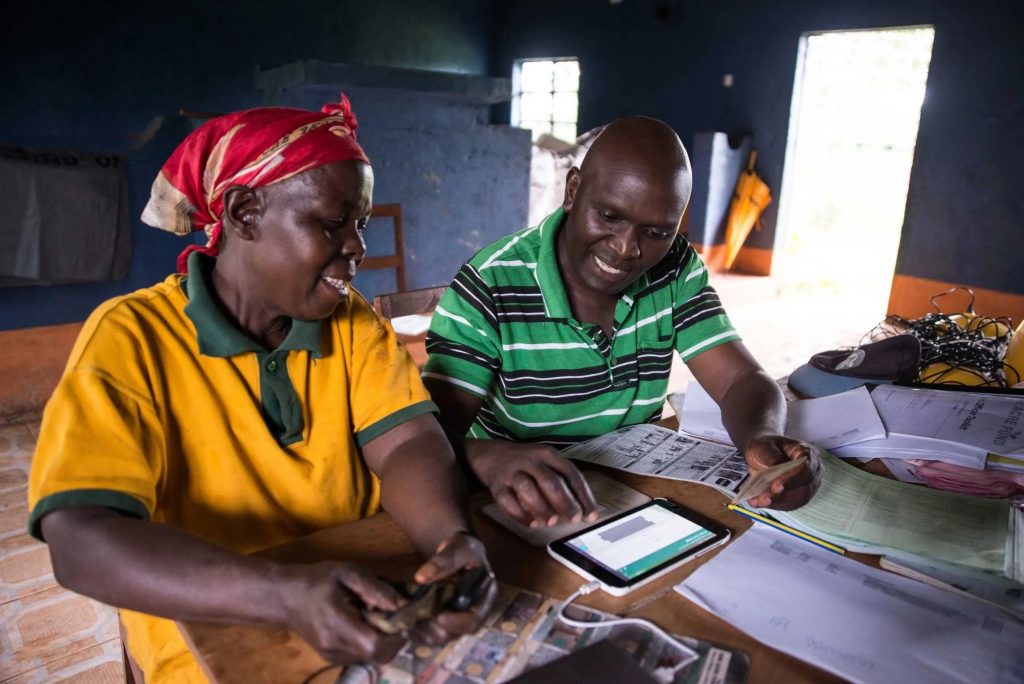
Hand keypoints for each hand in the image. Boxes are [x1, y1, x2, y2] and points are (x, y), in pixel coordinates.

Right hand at [275, 561, 406, 664]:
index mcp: (337, 622)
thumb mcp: (347, 572)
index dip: (396, 636)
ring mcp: (332, 656)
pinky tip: (363, 624)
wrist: (284, 597)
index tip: (403, 618)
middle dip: (394, 639)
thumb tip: (402, 604)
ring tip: (376, 618)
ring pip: (371, 658)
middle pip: (378, 656)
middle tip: (394, 617)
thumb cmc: (317, 579)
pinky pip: (360, 656)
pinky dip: (369, 642)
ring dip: (382, 641)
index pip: (375, 645)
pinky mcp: (331, 658)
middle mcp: (334, 646)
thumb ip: (375, 588)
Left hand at [408, 532, 497, 645]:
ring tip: (407, 618)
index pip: (474, 620)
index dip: (456, 623)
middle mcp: (473, 613)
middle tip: (416, 618)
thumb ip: (444, 561)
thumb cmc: (462, 548)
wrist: (456, 552)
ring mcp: (457, 619)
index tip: (438, 617)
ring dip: (423, 632)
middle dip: (435, 629)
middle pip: (456, 634)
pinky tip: (404, 619)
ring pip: (440, 637)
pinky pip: (430, 633)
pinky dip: (417, 630)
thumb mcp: (458, 548)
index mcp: (484, 597)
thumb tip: (421, 577)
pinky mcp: (444, 620)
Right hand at [468, 441, 598, 526]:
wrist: (493, 456)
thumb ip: (563, 481)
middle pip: (549, 481)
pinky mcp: (497, 486)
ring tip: (552, 522)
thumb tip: (583, 509)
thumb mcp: (546, 463)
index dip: (582, 495)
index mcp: (547, 454)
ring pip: (527, 489)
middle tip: (574, 519)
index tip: (590, 514)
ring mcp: (511, 472)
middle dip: (564, 502)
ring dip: (542, 507)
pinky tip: (532, 523)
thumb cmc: (528, 464)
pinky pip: (507, 501)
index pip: (570, 473)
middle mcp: (530, 461)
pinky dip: (520, 514)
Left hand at [743, 436, 820, 510]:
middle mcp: (812, 472)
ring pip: (798, 500)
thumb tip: (777, 468)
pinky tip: (759, 502)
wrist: (761, 453)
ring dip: (778, 502)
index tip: (776, 485)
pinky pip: (789, 505)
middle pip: (805, 489)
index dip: (792, 479)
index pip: (806, 470)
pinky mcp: (798, 497)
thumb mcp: (764, 446)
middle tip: (766, 497)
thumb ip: (772, 457)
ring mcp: (807, 486)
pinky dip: (774, 505)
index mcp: (807, 454)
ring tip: (760, 501)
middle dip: (784, 495)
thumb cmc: (766, 446)